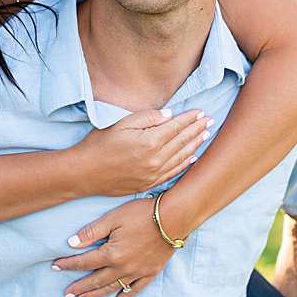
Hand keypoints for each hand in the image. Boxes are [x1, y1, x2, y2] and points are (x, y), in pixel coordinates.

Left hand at [51, 194, 176, 296]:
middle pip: (96, 280)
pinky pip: (136, 289)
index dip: (68, 264)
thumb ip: (92, 231)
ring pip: (113, 287)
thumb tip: (71, 243)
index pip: (85, 262)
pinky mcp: (150, 272)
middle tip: (66, 294)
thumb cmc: (142, 213)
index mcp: (112, 253)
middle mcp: (122, 267)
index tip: (54, 267)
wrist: (173, 219)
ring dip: (96, 294)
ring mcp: (137, 272)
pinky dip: (125, 296)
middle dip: (79, 287)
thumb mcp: (114, 217)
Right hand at [72, 105, 210, 197]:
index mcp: (149, 142)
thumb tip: (169, 115)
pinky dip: (185, 164)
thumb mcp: (121, 123)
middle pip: (181, 142)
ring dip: (195, 145)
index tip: (200, 111)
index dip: (189, 119)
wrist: (86, 173)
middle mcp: (155, 160)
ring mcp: (153, 174)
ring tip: (206, 135)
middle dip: (197, 130)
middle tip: (210, 120)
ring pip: (180, 158)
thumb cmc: (100, 143)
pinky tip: (193, 158)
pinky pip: (172, 173)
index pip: (175, 127)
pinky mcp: (149, 184)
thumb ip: (147, 117)